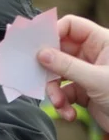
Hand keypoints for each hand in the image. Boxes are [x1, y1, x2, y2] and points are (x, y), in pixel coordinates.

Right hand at [39, 15, 108, 130]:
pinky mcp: (84, 91)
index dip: (53, 32)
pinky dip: (62, 103)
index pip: (71, 26)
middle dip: (49, 68)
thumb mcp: (96, 79)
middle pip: (60, 51)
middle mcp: (94, 55)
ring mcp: (88, 73)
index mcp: (102, 42)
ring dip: (54, 90)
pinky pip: (64, 92)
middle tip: (36, 75)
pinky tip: (69, 113)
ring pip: (58, 74)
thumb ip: (67, 65)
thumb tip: (40, 54)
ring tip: (59, 102)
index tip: (37, 46)